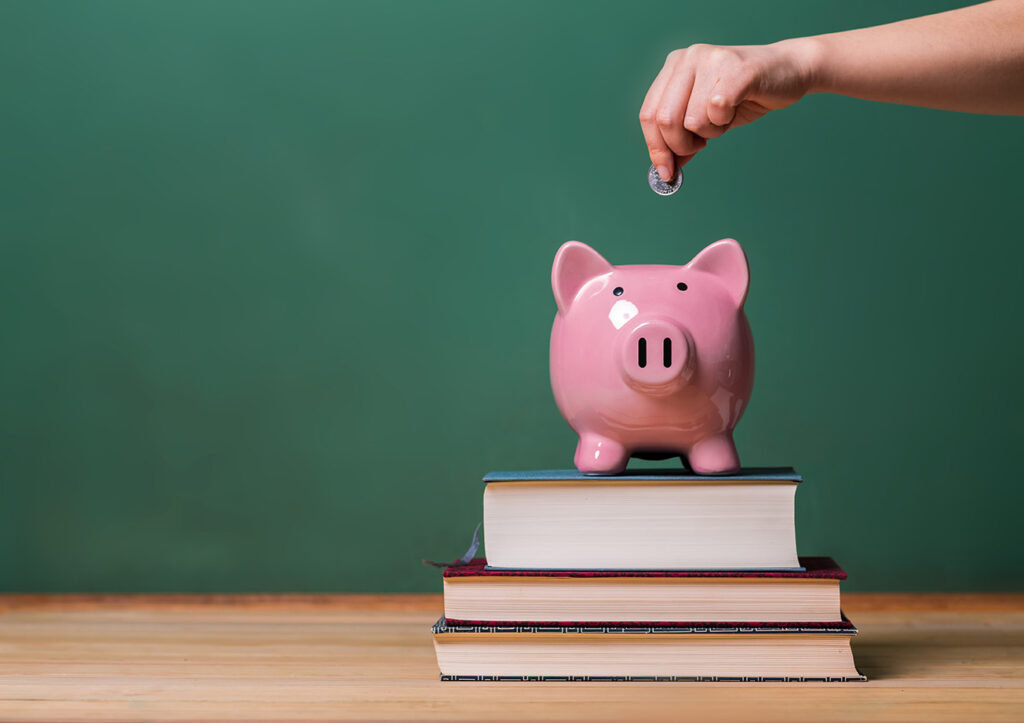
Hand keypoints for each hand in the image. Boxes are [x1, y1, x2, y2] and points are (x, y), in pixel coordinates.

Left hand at [639, 40, 815, 180]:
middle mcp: (687, 58)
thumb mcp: (706, 118)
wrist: (789, 71)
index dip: (655, 147)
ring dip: (710, 132)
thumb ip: (683, 138)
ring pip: (690, 121)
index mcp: (674, 66)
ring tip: (725, 118)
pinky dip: (724, 122)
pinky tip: (735, 110)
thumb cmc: (745, 95)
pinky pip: (716, 111)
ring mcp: (710, 59)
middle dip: (680, 146)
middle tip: (700, 145)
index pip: (648, 114)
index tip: (666, 171)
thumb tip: (665, 169)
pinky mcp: (735, 69)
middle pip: (663, 120)